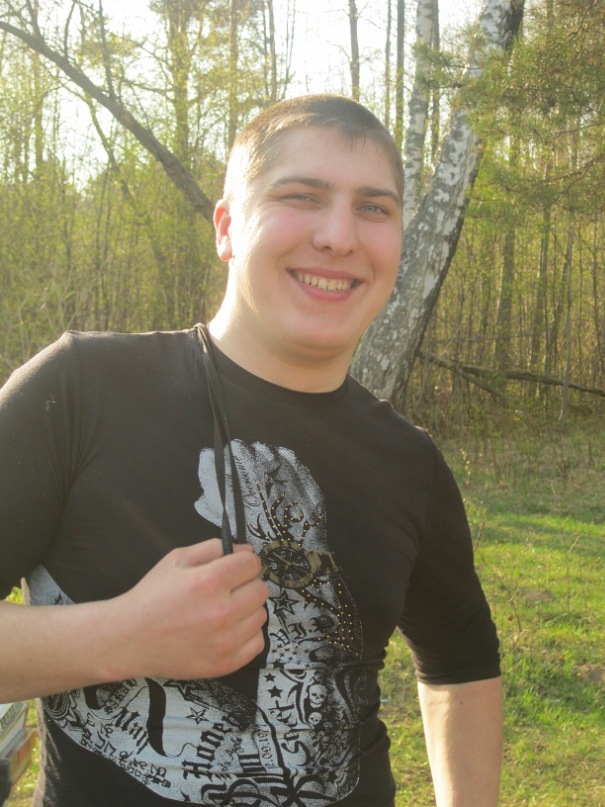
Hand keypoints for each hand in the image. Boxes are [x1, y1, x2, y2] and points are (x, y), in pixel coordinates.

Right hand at [107, 539, 268, 680]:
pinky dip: (246, 634)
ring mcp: (226, 641)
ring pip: (261, 614)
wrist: (130, 639)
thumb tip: (246, 550)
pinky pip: (258, 642)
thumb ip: (213, 548)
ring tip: (223, 611)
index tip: (232, 568)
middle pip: (260, 589)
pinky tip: (227, 630)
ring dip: (247, 609)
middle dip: (246, 584)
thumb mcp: (177, 559)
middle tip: (226, 590)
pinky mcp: (226, 663)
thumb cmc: (153, 596)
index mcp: (210, 581)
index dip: (242, 562)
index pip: (252, 563)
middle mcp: (222, 611)